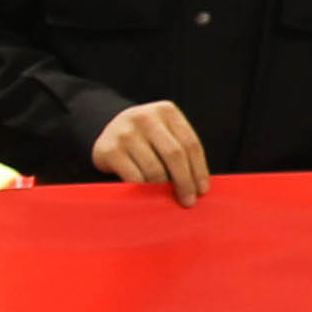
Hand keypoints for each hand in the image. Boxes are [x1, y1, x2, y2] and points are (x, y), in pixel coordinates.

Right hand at [91, 99, 212, 200]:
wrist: (109, 131)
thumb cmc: (146, 139)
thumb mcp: (165, 134)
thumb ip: (181, 151)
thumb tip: (198, 186)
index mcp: (166, 111)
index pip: (190, 143)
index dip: (199, 170)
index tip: (202, 190)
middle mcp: (145, 117)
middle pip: (174, 154)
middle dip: (184, 182)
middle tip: (188, 201)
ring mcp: (125, 132)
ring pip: (154, 169)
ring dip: (163, 189)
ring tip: (166, 197)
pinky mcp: (109, 149)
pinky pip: (134, 177)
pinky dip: (144, 190)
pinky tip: (148, 195)